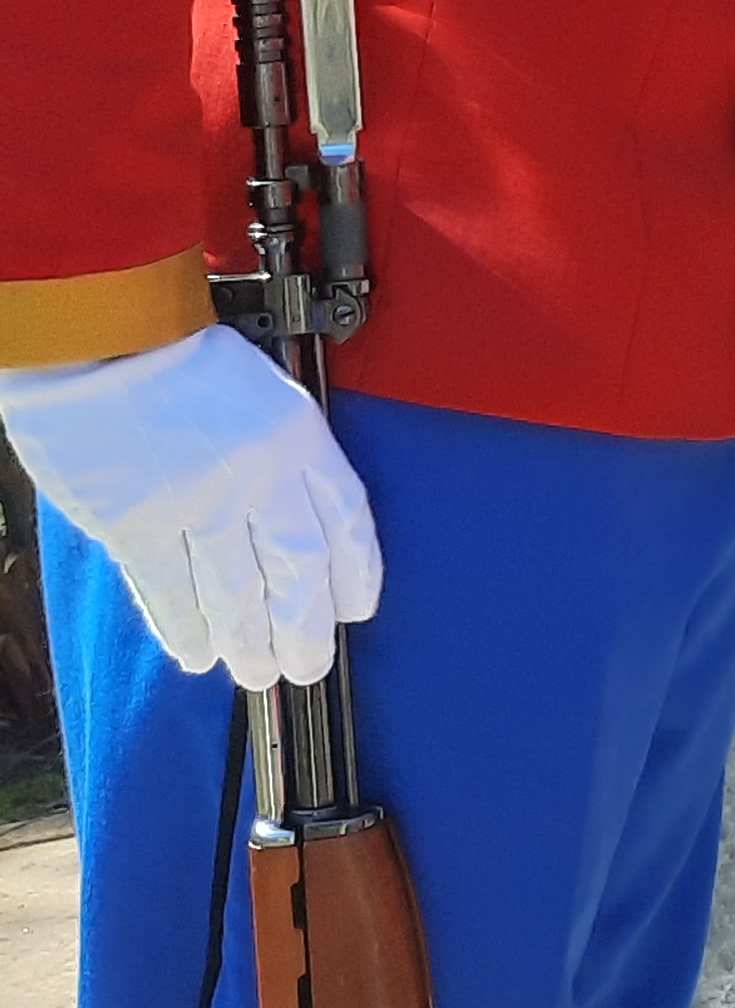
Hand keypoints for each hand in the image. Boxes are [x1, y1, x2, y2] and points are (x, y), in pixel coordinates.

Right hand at [0, 326, 379, 687]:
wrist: (103, 336)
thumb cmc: (182, 358)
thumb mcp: (265, 393)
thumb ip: (285, 455)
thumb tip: (298, 523)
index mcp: (299, 435)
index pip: (347, 519)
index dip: (358, 572)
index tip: (358, 608)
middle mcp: (257, 474)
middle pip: (298, 571)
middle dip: (306, 628)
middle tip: (307, 665)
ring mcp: (195, 502)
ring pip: (236, 594)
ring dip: (249, 642)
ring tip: (257, 672)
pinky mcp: (135, 522)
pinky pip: (169, 592)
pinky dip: (186, 630)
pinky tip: (198, 655)